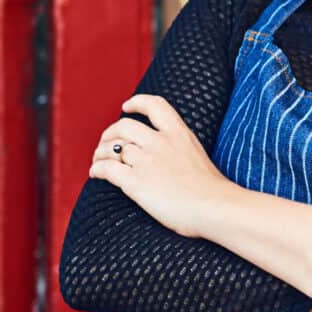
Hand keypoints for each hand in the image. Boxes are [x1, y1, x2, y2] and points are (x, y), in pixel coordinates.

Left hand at [89, 94, 240, 240]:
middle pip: (124, 126)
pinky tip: (95, 174)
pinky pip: (106, 169)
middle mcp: (160, 142)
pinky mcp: (136, 182)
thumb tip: (168, 159)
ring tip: (98, 161)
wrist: (215, 208)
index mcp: (179, 134)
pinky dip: (97, 169)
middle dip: (109, 134)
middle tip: (106, 143)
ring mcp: (147, 161)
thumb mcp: (198, 157)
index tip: (126, 107)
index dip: (136, 102)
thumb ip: (181, 150)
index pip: (154, 105)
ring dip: (100, 153)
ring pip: (112, 148)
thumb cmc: (212, 191)